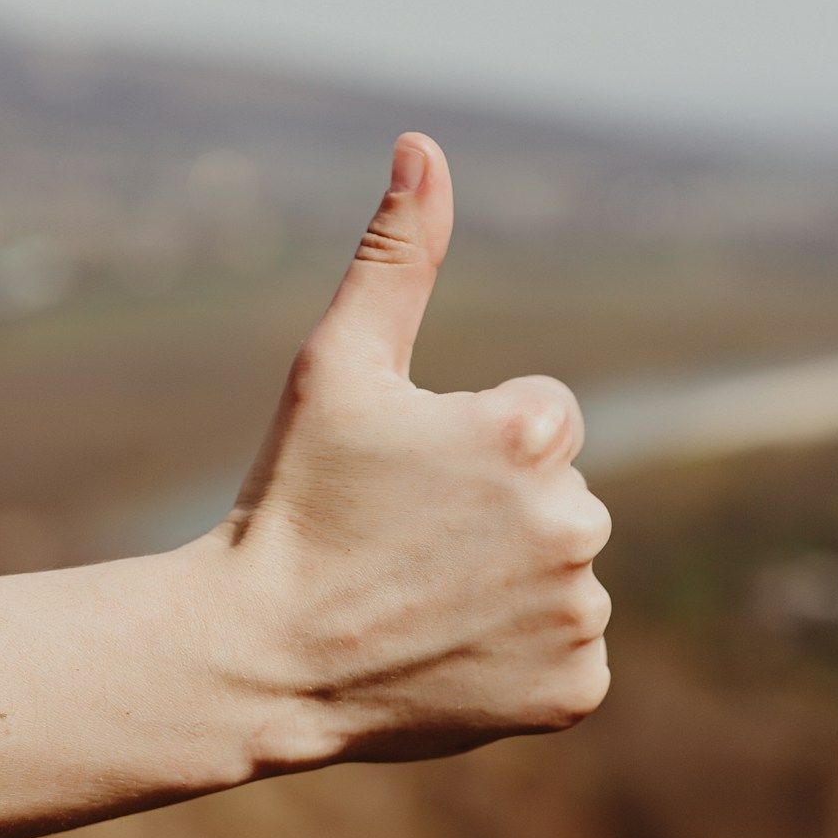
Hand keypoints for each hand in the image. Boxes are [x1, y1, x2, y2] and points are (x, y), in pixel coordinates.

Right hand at [199, 133, 612, 767]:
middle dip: (500, 516)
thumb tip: (424, 146)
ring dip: (514, 586)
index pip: (546, 421)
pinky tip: (453, 656)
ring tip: (425, 604)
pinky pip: (571, 658)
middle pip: (561, 498)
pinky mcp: (574, 691)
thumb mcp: (337, 365)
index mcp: (533, 434)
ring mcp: (579, 614)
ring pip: (566, 577)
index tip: (411, 485)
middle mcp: (576, 522)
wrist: (258, 657)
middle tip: (411, 549)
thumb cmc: (294, 501)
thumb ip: (398, 254)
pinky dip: (526, 660)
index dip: (474, 448)